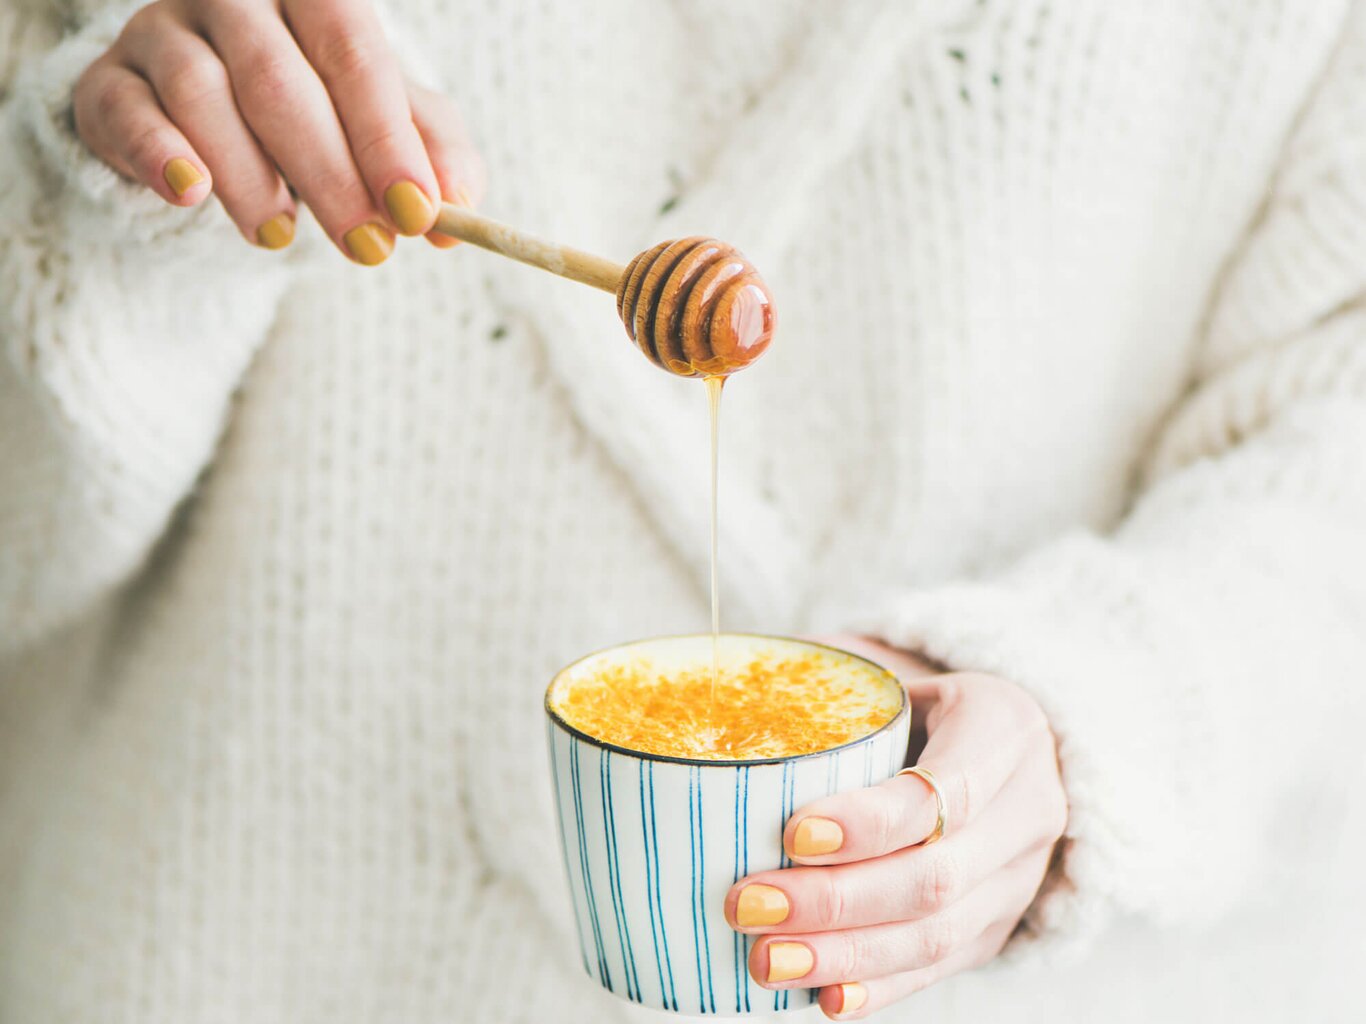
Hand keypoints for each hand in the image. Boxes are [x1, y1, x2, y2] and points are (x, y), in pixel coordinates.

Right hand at [73, 0, 483, 261]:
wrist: (218, 120)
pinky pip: (124, 110)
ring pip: (201, 93)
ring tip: (282, 238)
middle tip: (368, 249)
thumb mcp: (385, 127)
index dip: (387, 137)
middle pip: (278, 80)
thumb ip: (430, 154)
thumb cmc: (322, 114)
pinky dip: (159, 152)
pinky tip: (191, 194)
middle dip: (331, 174)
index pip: (352, 52)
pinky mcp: (109, 82)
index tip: (418, 213)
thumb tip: (462, 203)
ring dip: (251, 177)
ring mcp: (160, 31)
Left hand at [724, 635, 1066, 1018]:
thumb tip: (732, 684)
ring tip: (765, 959)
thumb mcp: (899, 675)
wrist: (1014, 751)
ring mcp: (1019, 879)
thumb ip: (834, 681)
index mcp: (1005, 729)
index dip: (870, 821)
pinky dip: (878, 987)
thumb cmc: (928, 704)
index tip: (792, 833)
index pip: (943, 789)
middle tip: (746, 904)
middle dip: (835, 900)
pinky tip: (823, 999)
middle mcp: (1028, 809)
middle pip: (935, 876)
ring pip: (937, 935)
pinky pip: (940, 969)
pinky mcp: (998, 928)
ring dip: (845, 955)